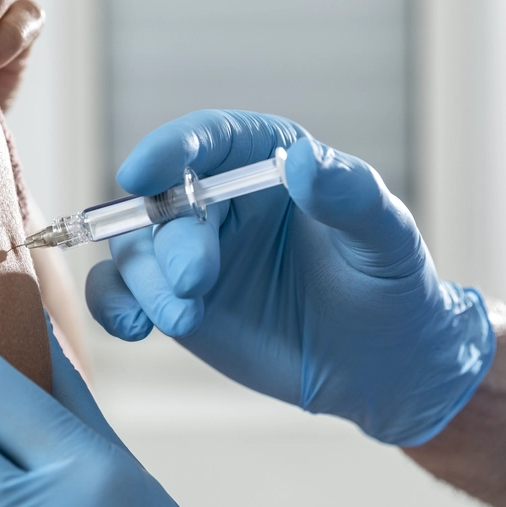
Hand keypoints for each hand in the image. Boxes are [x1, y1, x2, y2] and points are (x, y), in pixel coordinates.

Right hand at [85, 110, 494, 446]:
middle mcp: (218, 199)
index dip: (169, 148)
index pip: (207, 139)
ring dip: (146, 282)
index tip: (141, 171)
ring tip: (186, 319)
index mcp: (265, 161)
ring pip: (134, 248)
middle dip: (170, 241)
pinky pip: (120, 292)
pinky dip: (112, 307)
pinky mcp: (173, 297)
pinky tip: (133, 330)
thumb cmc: (393, 290)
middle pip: (163, 201)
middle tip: (197, 282)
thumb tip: (304, 160)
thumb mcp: (388, 241)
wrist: (382, 367)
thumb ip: (351, 196)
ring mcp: (190, 250)